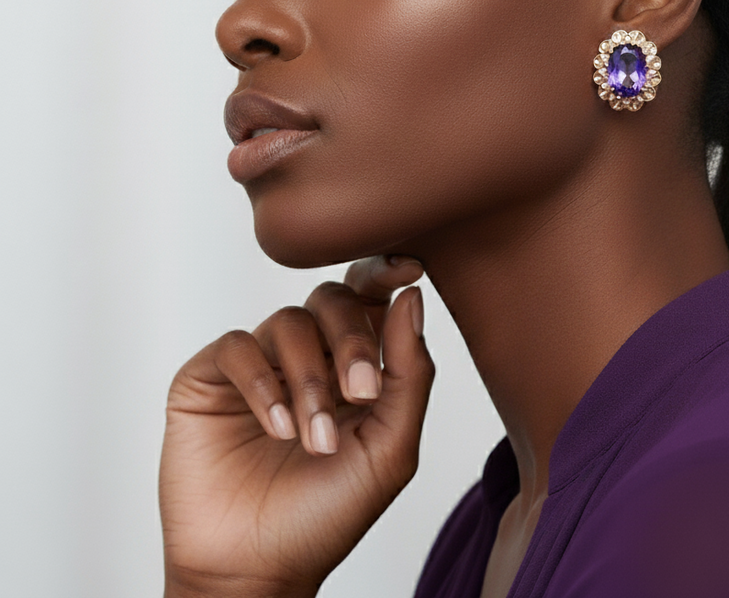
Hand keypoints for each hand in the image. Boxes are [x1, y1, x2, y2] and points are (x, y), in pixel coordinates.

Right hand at [160, 256, 432, 597]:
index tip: (410, 268)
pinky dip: (263, 383)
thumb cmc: (328, 512)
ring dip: (310, 379)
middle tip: (362, 396)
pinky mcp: (209, 378)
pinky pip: (238, 346)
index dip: (386, 272)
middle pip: (333, 299)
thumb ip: (410, 372)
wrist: (257, 569)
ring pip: (289, 321)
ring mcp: (258, 363)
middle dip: (353, 341)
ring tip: (314, 439)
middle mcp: (306, 354)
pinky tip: (278, 428)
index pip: (368, 297)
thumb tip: (412, 296)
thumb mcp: (390, 448)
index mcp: (352, 363)